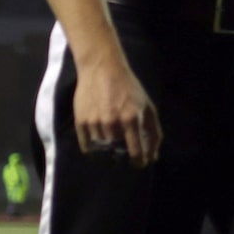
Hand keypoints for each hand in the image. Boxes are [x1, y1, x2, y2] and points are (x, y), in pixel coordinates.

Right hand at [72, 52, 161, 167]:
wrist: (101, 69)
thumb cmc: (129, 88)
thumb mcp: (148, 106)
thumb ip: (153, 132)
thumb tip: (154, 156)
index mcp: (131, 119)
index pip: (135, 151)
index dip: (138, 162)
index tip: (139, 164)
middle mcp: (112, 123)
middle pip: (117, 152)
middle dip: (122, 156)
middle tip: (125, 153)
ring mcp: (94, 122)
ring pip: (101, 149)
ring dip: (107, 151)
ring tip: (111, 143)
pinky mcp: (80, 121)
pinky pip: (86, 145)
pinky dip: (93, 148)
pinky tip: (98, 142)